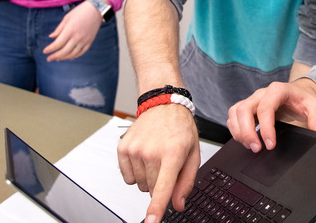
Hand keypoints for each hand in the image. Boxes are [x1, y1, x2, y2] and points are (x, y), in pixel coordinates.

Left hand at [43, 0, 101, 61]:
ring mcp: (84, 40)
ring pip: (72, 54)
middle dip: (55, 56)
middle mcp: (77, 37)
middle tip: (49, 59)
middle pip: (64, 51)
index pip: (57, 44)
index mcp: (70, 30)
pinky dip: (74, 56)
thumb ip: (59, 29)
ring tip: (57, 58)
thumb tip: (51, 37)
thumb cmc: (80, 12)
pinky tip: (69, 57)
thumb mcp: (67, 18)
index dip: (50, 49)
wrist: (96, 10)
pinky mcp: (90, 42)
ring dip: (64, 57)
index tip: (44, 51)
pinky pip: (81, 52)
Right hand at [117, 104, 201, 221]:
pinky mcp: (122, 148)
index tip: (151, 221)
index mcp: (172, 153)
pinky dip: (135, 172)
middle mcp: (151, 151)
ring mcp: (134, 149)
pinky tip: (143, 157)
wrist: (163, 105)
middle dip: (160, 184)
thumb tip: (178, 204)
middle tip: (166, 164)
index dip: (157, 208)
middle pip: (152, 190)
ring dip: (148, 178)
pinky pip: (127, 177)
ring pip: (139, 185)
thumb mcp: (193, 154)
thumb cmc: (180, 129)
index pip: (162, 187)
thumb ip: (186, 182)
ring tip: (155, 157)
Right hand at [227, 78, 315, 153]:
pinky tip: (246, 141)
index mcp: (277, 90)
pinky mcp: (247, 107)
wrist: (298, 92)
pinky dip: (236, 130)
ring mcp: (252, 99)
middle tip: (257, 149)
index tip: (270, 145)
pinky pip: (234, 117)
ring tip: (251, 146)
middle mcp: (261, 93)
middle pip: (244, 110)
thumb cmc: (304, 99)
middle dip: (247, 132)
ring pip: (235, 112)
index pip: (265, 108)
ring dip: (239, 132)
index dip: (265, 128)